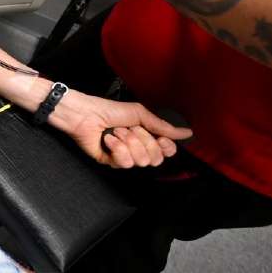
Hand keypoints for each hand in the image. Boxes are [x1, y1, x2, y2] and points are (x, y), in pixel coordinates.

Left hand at [46, 90, 193, 167]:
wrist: (84, 114)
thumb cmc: (108, 110)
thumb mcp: (140, 114)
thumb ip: (163, 126)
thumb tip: (186, 132)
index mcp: (146, 136)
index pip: (167, 151)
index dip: (166, 147)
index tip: (159, 137)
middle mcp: (137, 148)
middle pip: (156, 158)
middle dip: (144, 141)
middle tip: (130, 129)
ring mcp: (124, 156)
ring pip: (141, 161)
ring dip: (129, 142)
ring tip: (117, 132)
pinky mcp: (111, 162)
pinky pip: (124, 163)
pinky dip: (117, 148)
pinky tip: (108, 139)